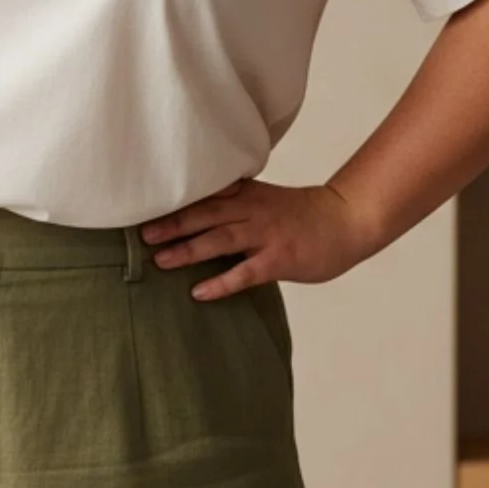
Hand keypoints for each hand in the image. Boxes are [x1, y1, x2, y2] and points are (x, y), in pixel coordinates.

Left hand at [137, 177, 381, 296]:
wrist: (346, 220)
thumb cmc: (302, 214)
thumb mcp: (264, 199)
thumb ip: (233, 203)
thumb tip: (194, 214)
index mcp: (246, 195)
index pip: (204, 196)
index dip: (174, 203)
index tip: (144, 208)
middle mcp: (252, 211)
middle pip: (204, 215)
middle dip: (172, 224)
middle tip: (142, 235)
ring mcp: (266, 235)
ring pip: (220, 240)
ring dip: (188, 250)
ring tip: (161, 261)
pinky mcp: (279, 259)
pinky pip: (245, 273)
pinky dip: (221, 283)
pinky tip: (199, 292)